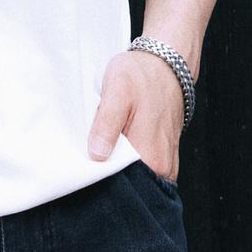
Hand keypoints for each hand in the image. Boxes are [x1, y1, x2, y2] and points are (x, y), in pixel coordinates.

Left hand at [87, 48, 184, 182]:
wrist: (166, 64)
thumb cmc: (141, 75)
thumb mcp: (117, 90)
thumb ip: (106, 124)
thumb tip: (97, 155)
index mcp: (151, 156)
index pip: (121, 187)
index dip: (99, 181)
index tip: (85, 168)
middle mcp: (162, 167)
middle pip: (129, 186)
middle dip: (108, 177)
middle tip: (92, 155)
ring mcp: (165, 163)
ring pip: (136, 179)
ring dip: (118, 169)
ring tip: (105, 149)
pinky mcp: (165, 156)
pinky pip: (144, 171)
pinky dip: (129, 164)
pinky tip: (118, 147)